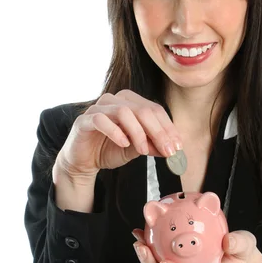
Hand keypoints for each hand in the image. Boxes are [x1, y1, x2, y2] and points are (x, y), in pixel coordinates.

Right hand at [53, 89, 183, 181]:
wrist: (83, 162)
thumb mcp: (136, 149)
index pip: (155, 110)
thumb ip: (152, 145)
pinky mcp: (84, 120)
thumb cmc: (109, 149)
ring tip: (144, 151)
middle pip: (143, 110)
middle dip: (159, 132)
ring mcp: (98, 108)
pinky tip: (124, 144)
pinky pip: (101, 120)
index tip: (178, 146)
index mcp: (130, 102)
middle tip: (168, 151)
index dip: (168, 128)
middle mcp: (115, 100)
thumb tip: (172, 149)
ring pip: (124, 112)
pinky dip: (115, 132)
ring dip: (138, 133)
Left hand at [131, 229, 261, 262]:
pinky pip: (159, 260)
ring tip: (139, 241)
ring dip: (146, 260)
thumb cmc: (239, 252)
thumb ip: (239, 243)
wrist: (236, 255)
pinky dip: (149, 248)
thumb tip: (228, 241)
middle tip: (142, 248)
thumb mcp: (246, 245)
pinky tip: (142, 232)